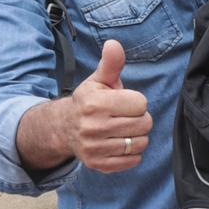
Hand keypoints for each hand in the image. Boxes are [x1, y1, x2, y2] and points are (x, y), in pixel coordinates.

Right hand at [71, 41, 151, 172]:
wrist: (64, 128)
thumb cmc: (90, 101)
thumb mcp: (99, 80)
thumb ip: (111, 64)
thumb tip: (114, 44)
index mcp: (95, 104)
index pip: (141, 104)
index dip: (136, 101)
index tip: (122, 102)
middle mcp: (93, 127)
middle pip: (144, 124)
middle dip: (139, 118)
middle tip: (123, 116)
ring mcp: (94, 148)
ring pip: (141, 143)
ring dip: (136, 136)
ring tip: (122, 129)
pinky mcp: (98, 164)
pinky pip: (133, 161)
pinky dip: (131, 153)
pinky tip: (118, 143)